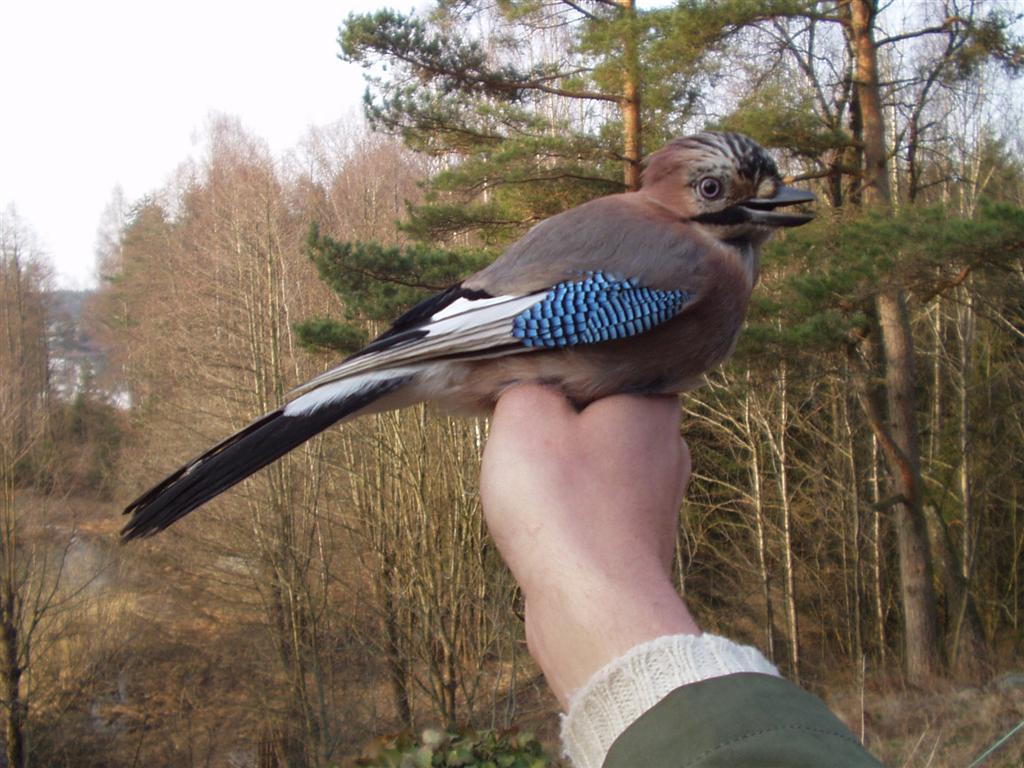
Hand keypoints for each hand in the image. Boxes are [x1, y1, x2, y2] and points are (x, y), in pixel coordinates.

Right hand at [481, 384, 700, 706]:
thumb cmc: (564, 508)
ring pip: (597, 459)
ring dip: (562, 466)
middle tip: (521, 427)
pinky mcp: (640, 538)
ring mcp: (658, 496)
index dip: (559, 365)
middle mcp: (668, 444)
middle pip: (600, 410)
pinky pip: (597, 504)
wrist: (594, 610)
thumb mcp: (524, 415)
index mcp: (653, 400)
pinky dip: (570, 507)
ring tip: (530, 478)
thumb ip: (525, 383)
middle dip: (559, 418)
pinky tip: (545, 519)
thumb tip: (528, 387)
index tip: (526, 378)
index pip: (607, 358)